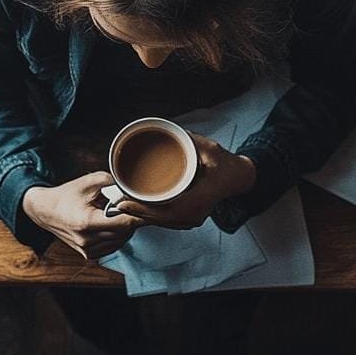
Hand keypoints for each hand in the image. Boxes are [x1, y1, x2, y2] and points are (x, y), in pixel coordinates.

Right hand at [21, 172, 143, 259]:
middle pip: (124, 232)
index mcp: (86, 222)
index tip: (147, 207)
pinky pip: (113, 246)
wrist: (46, 211)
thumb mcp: (89, 181)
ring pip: (121, 241)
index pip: (124, 223)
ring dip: (124, 228)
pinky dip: (117, 236)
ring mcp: (87, 250)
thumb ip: (113, 182)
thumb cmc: (67, 195)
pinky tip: (110, 224)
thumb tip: (133, 189)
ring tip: (115, 213)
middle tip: (131, 205)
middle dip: (131, 218)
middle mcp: (87, 240)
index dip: (138, 214)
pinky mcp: (89, 255)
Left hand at [113, 133, 255, 229]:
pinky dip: (151, 216)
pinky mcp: (190, 218)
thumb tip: (163, 131)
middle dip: (137, 212)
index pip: (168, 209)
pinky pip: (167, 221)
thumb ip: (187, 140)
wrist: (238, 177)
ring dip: (142, 215)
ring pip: (162, 222)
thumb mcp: (208, 148)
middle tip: (117, 201)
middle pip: (161, 219)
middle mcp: (197, 213)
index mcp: (201, 198)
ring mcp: (194, 218)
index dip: (144, 209)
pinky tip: (138, 209)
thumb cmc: (224, 163)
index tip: (125, 202)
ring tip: (122, 204)